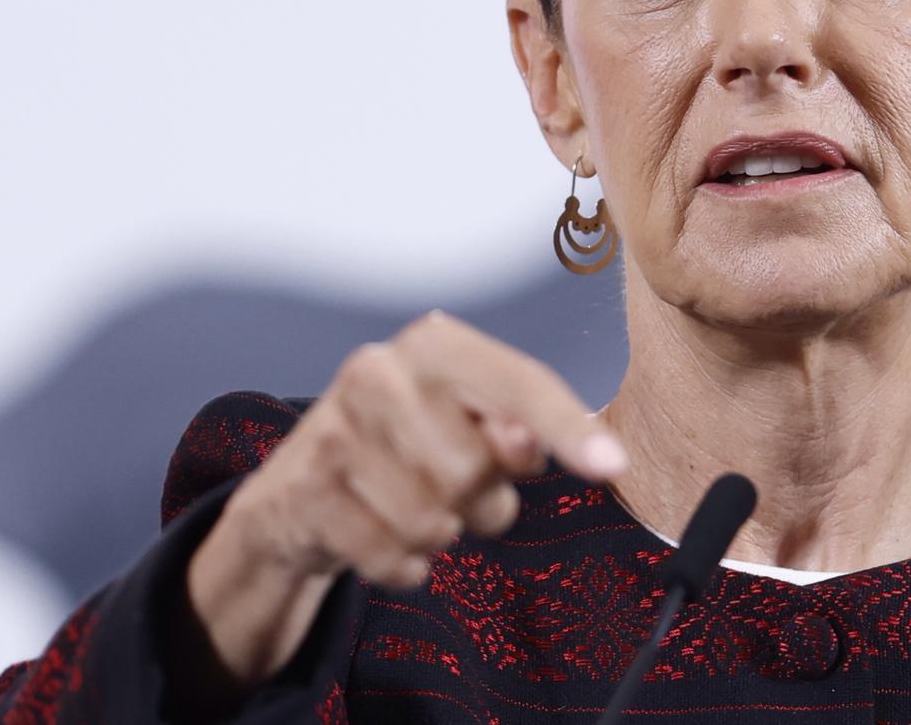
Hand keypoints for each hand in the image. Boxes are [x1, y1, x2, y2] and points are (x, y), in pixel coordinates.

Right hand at [182, 311, 625, 686]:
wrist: (298, 495)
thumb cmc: (407, 452)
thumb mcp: (468, 429)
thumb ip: (514, 431)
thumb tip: (527, 444)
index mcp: (435, 346)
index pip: (519, 383)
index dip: (567, 426)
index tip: (613, 465)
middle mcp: (378, 372)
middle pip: (476, 466)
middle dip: (478, 497)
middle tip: (453, 491)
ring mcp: (333, 429)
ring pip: (433, 519)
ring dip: (439, 535)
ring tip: (414, 509)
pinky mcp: (304, 490)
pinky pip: (391, 556)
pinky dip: (402, 565)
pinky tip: (385, 540)